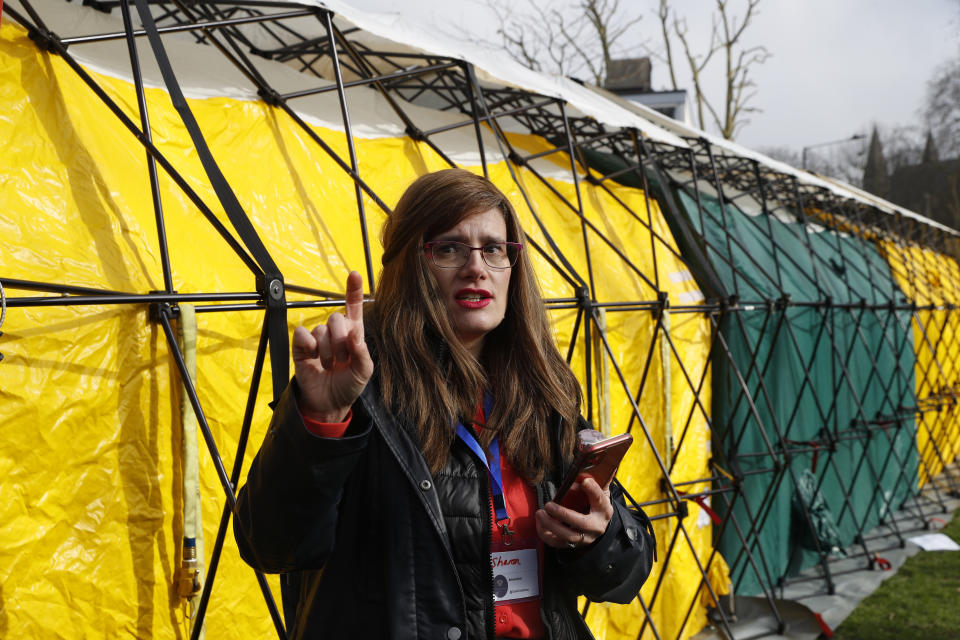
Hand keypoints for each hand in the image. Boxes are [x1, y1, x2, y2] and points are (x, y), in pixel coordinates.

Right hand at [292, 271, 373, 421]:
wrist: (328, 403)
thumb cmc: (348, 385)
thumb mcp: (363, 371)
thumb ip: (362, 352)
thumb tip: (355, 335)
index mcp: (353, 334)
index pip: (354, 307)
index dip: (354, 290)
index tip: (354, 274)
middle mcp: (335, 333)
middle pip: (337, 318)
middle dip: (341, 341)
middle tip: (342, 360)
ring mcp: (318, 338)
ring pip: (322, 330)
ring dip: (328, 351)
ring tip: (329, 366)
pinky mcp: (302, 346)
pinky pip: (303, 334)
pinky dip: (310, 345)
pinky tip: (313, 357)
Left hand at [535, 477, 613, 549]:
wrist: (595, 524)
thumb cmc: (593, 504)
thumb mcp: (597, 492)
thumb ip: (591, 483)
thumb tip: (581, 475)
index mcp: (604, 510)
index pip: (600, 500)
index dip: (593, 489)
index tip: (584, 480)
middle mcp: (596, 527)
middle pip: (582, 524)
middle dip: (563, 514)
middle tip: (549, 504)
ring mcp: (584, 538)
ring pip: (568, 537)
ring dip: (551, 525)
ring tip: (540, 513)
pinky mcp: (571, 545)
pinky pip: (556, 543)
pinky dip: (544, 533)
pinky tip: (539, 520)